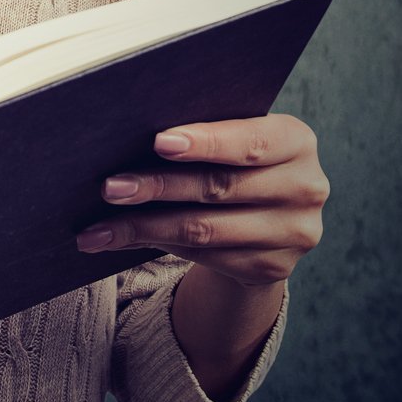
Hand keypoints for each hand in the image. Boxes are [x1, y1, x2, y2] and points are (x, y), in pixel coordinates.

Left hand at [76, 113, 327, 285]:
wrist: (264, 212)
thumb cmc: (230, 157)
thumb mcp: (229, 136)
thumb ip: (198, 133)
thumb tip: (122, 132)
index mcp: (296, 141)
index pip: (249, 142)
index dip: (205, 143)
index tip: (157, 142)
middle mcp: (305, 187)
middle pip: (218, 188)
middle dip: (157, 187)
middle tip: (108, 188)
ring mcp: (294, 233)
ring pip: (205, 230)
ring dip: (143, 227)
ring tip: (96, 228)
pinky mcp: (272, 268)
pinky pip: (204, 257)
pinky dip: (154, 246)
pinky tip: (116, 241)